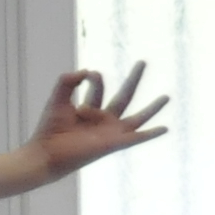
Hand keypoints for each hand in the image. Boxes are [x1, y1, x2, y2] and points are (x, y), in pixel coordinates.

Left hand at [28, 62, 168, 178]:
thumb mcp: (58, 98)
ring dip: (152, 108)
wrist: (47, 152)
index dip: (95, 79)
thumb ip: (68, 81)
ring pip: (137, 118)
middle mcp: (102, 120)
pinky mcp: (114, 143)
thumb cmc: (49, 129)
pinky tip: (165, 128)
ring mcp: (110, 132)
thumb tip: (87, 70)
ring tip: (167, 97)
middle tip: (142, 62)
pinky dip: (151, 134)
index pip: (98, 87)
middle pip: (123, 96)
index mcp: (88, 110)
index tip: (87, 76)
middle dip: (133, 79)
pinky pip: (137, 137)